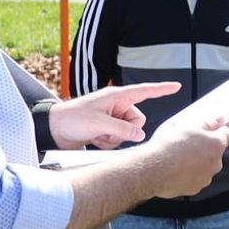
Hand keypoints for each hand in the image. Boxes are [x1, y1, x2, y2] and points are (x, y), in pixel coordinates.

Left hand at [50, 82, 179, 148]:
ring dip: (114, 138)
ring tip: (97, 135)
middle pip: (137, 120)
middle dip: (126, 130)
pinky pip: (118, 139)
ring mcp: (111, 119)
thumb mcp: (99, 123)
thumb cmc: (71, 119)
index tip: (176, 86)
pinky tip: (94, 139)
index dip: (161, 89)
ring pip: (128, 132)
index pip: (144, 91)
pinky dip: (108, 142)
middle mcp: (116, 106)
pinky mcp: (105, 130)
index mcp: (116, 96)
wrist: (52, 130)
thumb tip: (140, 135)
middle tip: (107, 131)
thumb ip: (122, 129)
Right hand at [142, 119, 228, 198]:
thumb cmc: (167, 146)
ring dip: (198, 160)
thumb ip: (207, 122)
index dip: (221, 127)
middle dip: (206, 145)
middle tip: (189, 140)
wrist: (150, 170)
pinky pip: (196, 177)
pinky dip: (189, 173)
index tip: (213, 125)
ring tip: (179, 156)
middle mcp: (216, 163)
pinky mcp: (195, 188)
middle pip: (216, 150)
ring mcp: (206, 177)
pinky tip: (175, 168)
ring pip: (206, 165)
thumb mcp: (185, 125)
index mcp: (216, 145)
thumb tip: (219, 119)